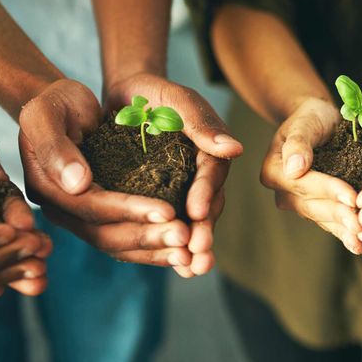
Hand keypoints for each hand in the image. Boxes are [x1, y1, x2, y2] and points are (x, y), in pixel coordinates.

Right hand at [19, 78, 188, 267]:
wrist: (61, 107)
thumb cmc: (55, 103)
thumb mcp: (45, 114)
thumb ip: (56, 147)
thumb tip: (78, 184)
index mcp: (46, 188)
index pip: (91, 207)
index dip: (129, 210)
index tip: (168, 211)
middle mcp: (61, 209)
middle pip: (106, 234)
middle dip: (148, 236)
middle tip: (186, 237)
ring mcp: (79, 216)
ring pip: (117, 243)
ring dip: (154, 249)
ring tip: (189, 250)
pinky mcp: (99, 214)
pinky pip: (125, 238)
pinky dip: (152, 246)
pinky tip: (179, 249)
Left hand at [104, 72, 241, 276]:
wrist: (127, 96)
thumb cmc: (155, 92)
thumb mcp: (178, 99)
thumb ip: (202, 123)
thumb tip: (234, 149)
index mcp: (210, 152)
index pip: (210, 174)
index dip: (205, 194)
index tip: (197, 212)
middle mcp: (200, 175)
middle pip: (206, 206)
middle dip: (203, 232)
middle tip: (199, 255)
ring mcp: (181, 190)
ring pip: (189, 222)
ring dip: (190, 247)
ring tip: (190, 269)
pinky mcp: (159, 201)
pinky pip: (167, 224)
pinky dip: (169, 245)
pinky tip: (172, 267)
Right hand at [261, 98, 361, 253]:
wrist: (319, 122)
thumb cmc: (312, 117)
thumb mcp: (306, 120)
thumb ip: (299, 142)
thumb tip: (294, 168)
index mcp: (274, 171)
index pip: (304, 184)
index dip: (329, 190)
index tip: (353, 196)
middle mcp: (283, 192)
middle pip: (313, 205)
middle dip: (340, 214)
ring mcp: (298, 203)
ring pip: (322, 218)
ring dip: (343, 229)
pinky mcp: (315, 210)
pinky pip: (329, 224)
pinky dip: (344, 234)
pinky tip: (359, 245)